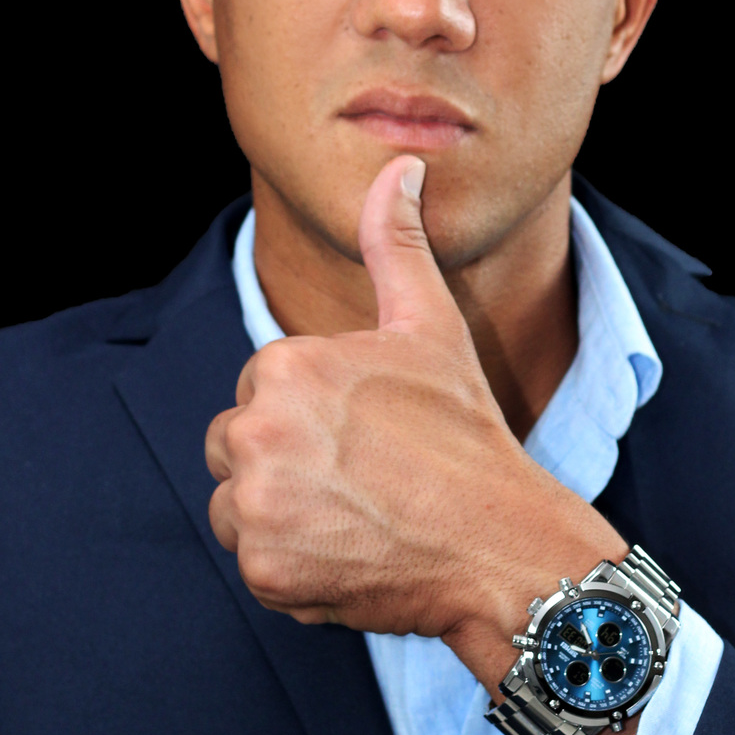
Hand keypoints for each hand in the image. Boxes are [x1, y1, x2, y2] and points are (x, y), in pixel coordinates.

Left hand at [205, 154, 623, 696]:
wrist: (498, 543)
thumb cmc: (464, 432)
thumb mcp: (428, 327)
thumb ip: (395, 243)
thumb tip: (399, 164)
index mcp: (285, 365)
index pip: (259, 390)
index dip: (312, 414)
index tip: (365, 434)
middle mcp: (256, 430)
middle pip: (237, 446)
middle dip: (285, 463)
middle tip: (361, 478)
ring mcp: (257, 504)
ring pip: (237, 506)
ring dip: (281, 517)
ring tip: (355, 516)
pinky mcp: (263, 569)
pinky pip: (254, 564)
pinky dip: (293, 568)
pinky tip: (350, 556)